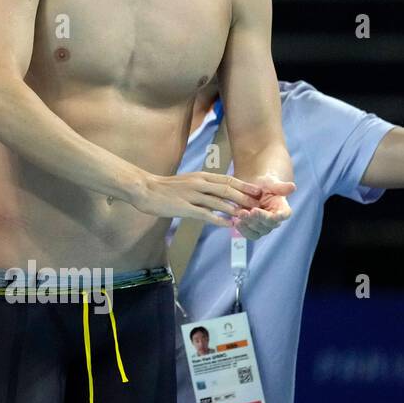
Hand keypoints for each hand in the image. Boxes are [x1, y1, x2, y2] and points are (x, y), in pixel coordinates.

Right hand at [133, 171, 262, 226]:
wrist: (145, 189)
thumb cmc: (164, 187)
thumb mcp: (186, 181)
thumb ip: (202, 186)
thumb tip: (218, 193)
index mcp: (200, 176)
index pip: (228, 179)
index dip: (244, 186)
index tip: (258, 192)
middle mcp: (198, 184)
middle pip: (227, 190)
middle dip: (245, 198)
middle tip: (258, 206)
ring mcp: (192, 195)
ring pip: (219, 202)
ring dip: (235, 210)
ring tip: (248, 217)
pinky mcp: (184, 207)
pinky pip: (205, 214)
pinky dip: (219, 220)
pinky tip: (228, 225)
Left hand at [229, 175, 295, 238]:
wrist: (252, 190)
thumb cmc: (264, 185)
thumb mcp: (271, 183)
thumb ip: (280, 187)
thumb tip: (293, 187)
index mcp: (282, 209)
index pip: (284, 214)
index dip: (280, 216)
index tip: (275, 215)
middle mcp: (275, 221)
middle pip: (269, 224)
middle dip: (259, 218)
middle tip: (250, 211)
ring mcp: (264, 227)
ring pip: (258, 231)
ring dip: (249, 225)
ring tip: (240, 214)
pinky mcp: (252, 230)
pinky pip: (249, 234)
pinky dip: (242, 230)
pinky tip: (235, 222)